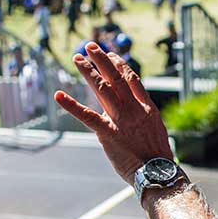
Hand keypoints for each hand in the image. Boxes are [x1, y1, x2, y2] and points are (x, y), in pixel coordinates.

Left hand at [54, 42, 173, 184]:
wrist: (158, 172)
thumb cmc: (156, 156)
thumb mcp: (155, 130)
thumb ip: (141, 118)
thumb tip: (131, 113)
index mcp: (146, 108)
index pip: (131, 79)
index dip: (120, 65)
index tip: (110, 55)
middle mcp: (134, 109)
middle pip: (116, 78)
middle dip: (102, 60)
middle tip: (90, 47)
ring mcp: (121, 120)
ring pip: (103, 89)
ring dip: (88, 72)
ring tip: (77, 58)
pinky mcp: (108, 133)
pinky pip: (87, 116)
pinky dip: (72, 105)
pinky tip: (59, 95)